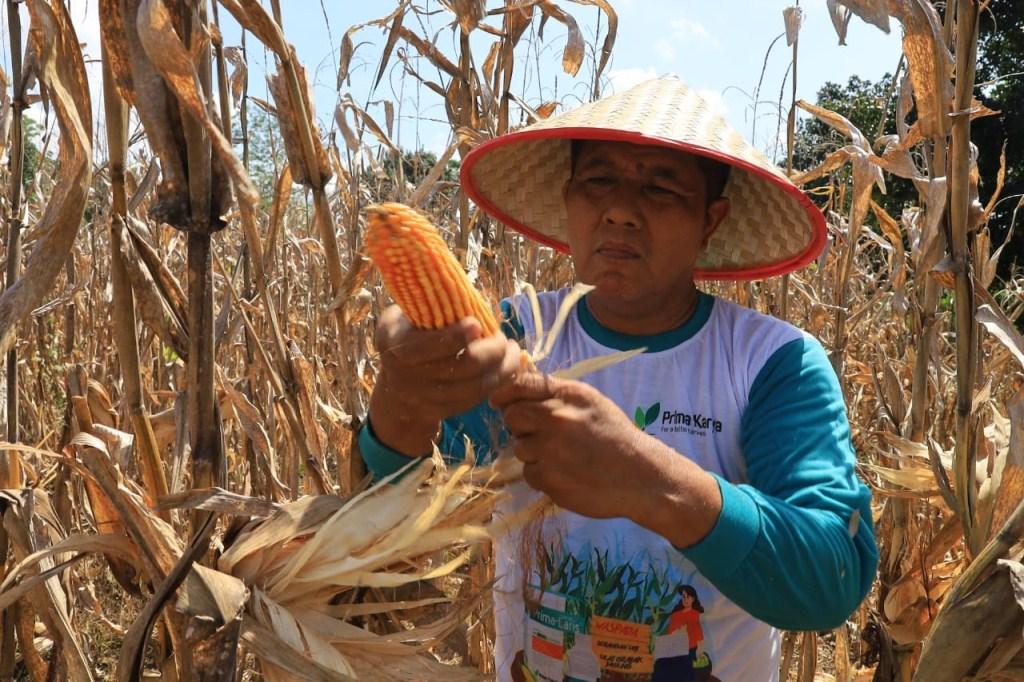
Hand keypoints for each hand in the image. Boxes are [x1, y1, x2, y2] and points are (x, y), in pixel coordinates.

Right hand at [369, 305, 521, 454]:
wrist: (396, 390)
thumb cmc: (405, 338)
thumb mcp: (401, 317)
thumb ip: (425, 303)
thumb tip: (463, 288)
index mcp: (397, 346)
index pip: (428, 345)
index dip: (455, 336)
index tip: (477, 323)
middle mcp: (410, 375)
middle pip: (463, 366)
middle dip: (491, 351)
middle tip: (503, 338)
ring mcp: (427, 398)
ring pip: (476, 386)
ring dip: (502, 368)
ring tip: (512, 351)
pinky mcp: (445, 411)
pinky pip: (477, 398)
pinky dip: (497, 382)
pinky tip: (506, 367)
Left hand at [490, 372, 652, 518]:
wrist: (642, 477)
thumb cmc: (615, 437)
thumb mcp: (592, 402)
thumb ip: (557, 394)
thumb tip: (518, 391)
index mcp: (569, 395)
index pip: (521, 385)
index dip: (505, 393)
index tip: (499, 400)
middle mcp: (556, 418)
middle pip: (513, 416)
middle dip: (520, 425)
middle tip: (541, 434)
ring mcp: (550, 450)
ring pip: (520, 448)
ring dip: (534, 453)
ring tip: (564, 457)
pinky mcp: (549, 478)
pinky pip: (530, 473)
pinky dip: (543, 475)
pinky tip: (566, 474)